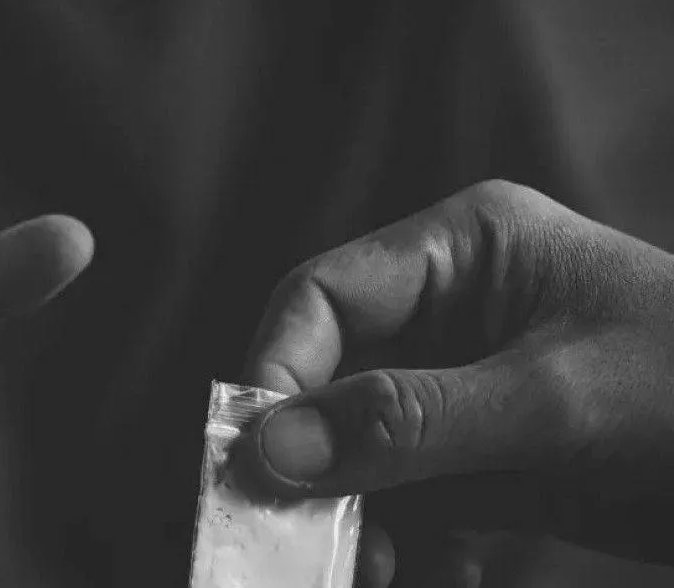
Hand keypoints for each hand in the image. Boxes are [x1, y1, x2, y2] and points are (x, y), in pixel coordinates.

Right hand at [231, 179, 673, 584]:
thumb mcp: (555, 403)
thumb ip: (408, 423)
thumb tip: (269, 449)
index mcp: (465, 250)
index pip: (326, 297)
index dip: (277, 370)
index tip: (250, 456)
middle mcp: (453, 309)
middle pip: (334, 377)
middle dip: (313, 459)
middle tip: (294, 536)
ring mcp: (470, 384)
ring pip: (364, 445)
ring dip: (356, 512)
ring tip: (369, 571)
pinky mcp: (493, 452)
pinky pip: (415, 493)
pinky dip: (411, 540)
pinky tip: (437, 573)